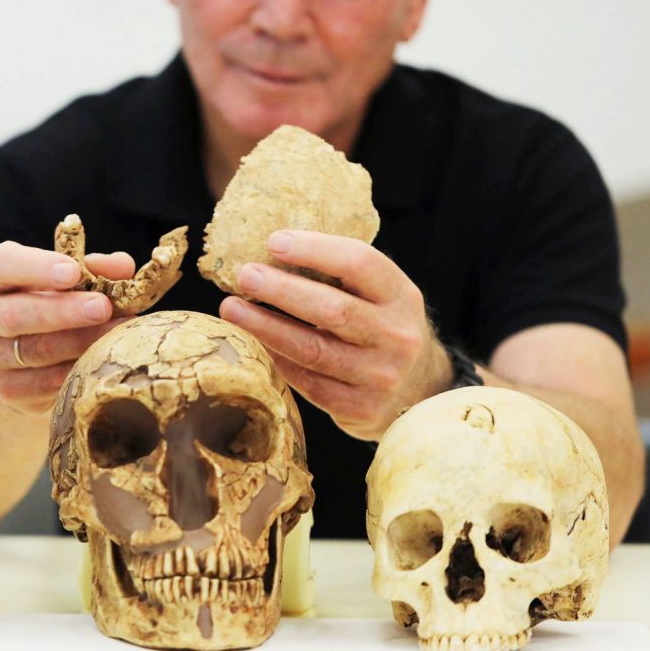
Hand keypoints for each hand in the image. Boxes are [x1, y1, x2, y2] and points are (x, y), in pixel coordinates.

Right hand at [0, 241, 134, 415]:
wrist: (15, 347)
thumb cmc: (46, 299)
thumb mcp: (63, 275)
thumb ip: (91, 268)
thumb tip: (122, 267)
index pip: (3, 265)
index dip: (37, 268)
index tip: (73, 271)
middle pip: (15, 315)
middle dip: (63, 312)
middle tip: (102, 307)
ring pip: (34, 352)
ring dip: (80, 343)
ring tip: (118, 334)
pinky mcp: (7, 390)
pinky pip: (44, 385)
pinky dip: (76, 372)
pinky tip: (103, 361)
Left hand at [218, 230, 450, 440]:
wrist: (418, 389)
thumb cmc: (380, 328)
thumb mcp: (379, 296)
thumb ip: (340, 277)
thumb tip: (271, 252)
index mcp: (402, 296)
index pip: (360, 263)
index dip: (315, 249)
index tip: (274, 241)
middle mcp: (398, 336)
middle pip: (332, 309)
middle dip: (282, 290)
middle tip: (245, 276)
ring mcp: (381, 376)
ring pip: (313, 350)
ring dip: (266, 327)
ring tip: (232, 309)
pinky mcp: (362, 409)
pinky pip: (309, 383)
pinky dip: (278, 360)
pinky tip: (255, 343)